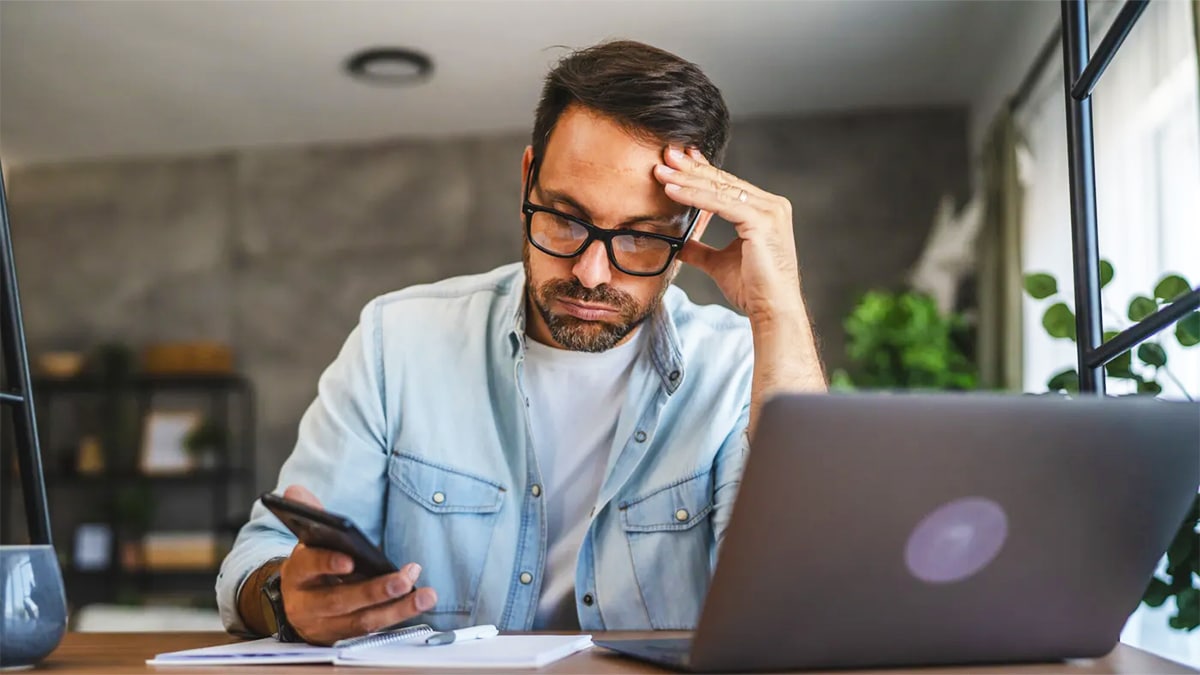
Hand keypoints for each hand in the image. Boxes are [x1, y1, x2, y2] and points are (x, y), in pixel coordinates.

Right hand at [278, 485, 437, 644]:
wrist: (298, 603)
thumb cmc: (310, 566)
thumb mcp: (307, 541)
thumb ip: (308, 513)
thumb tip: (294, 489)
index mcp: (296, 573)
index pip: (309, 567)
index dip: (327, 563)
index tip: (349, 560)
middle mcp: (307, 604)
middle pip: (340, 601)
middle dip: (375, 590)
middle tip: (405, 578)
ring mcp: (325, 625)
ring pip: (362, 621)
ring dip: (397, 609)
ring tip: (425, 595)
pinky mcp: (344, 636)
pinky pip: (373, 629)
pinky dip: (398, 615)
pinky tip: (419, 601)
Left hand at [654, 147, 803, 322]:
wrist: (772, 310)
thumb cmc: (753, 289)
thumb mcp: (719, 263)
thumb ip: (701, 250)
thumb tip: (679, 244)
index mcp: (765, 210)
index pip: (727, 185)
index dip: (700, 172)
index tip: (676, 162)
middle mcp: (771, 205)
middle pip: (723, 181)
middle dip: (691, 168)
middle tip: (665, 154)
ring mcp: (769, 211)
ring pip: (720, 189)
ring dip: (687, 179)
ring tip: (661, 170)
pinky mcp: (762, 221)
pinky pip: (720, 204)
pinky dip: (694, 196)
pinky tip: (672, 190)